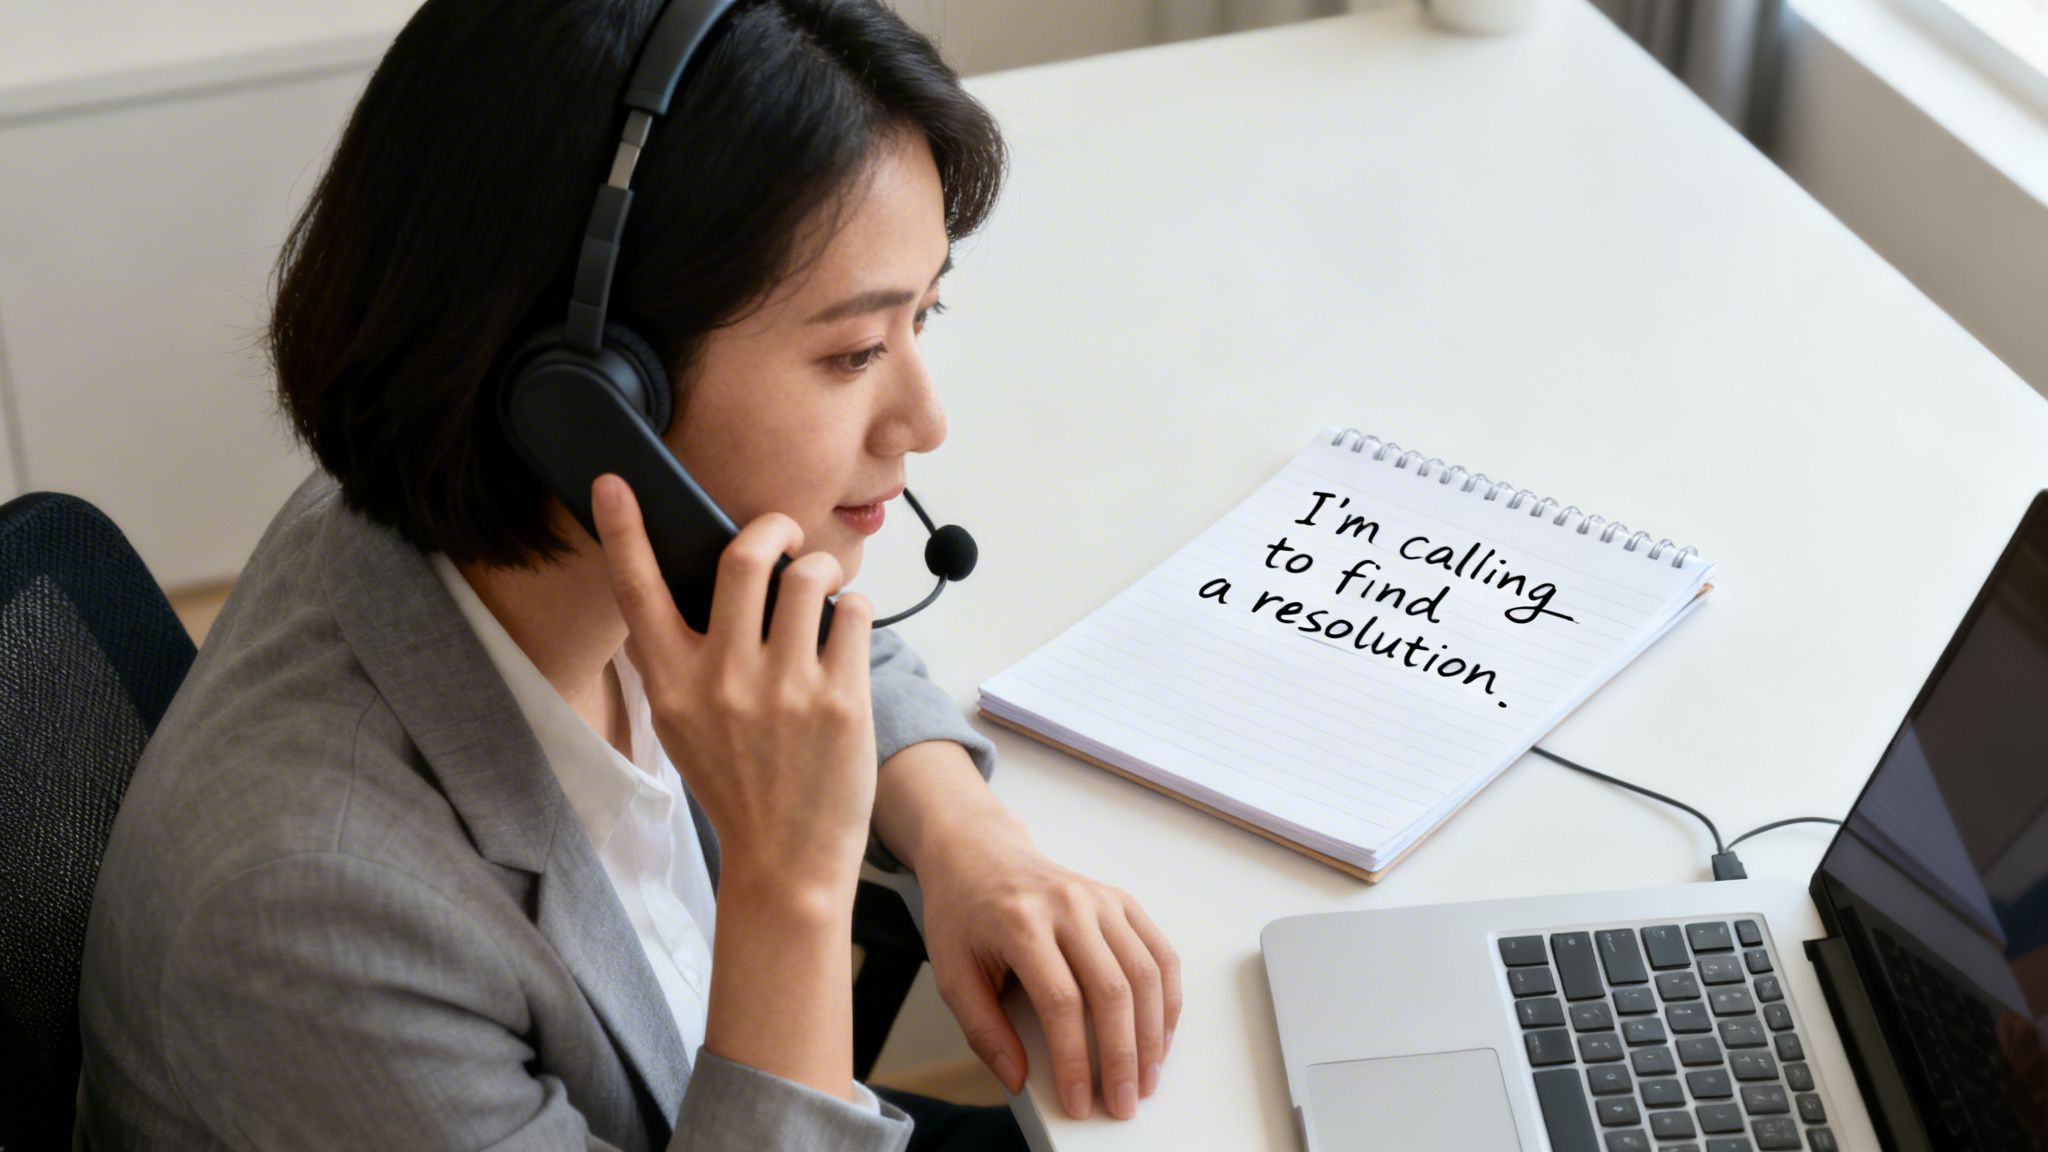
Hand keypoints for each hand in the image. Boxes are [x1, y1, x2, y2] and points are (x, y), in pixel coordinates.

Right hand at [591, 474, 876, 893]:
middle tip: (784, 535)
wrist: (785, 863)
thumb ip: (679, 661)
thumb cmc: (737, 786)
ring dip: (820, 569)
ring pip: (807, 577)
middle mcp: (722, 680)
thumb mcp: (682, 727)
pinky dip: (854, 608)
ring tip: (822, 589)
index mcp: (673, 684)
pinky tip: (846, 629)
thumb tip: (688, 587)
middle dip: (772, 529)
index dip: (622, 531)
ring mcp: (783, 689)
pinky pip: (854, 613)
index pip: (636, 592)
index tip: (614, 483)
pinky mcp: (839, 700)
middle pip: (742, 558)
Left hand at [915, 816, 1181, 1120]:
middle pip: (1112, 991)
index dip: (1075, 1059)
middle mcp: (1068, 906)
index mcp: (1020, 922)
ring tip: (1146, 1078)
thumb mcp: (951, 971)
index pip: (1060, 1002)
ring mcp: (1100, 900)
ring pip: (1145, 973)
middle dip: (1122, 1057)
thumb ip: (983, 1029)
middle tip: (1123, 1102)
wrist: (978, 851)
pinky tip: (1159, 1033)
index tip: (1078, 1100)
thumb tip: (1017, 1076)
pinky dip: (1167, 998)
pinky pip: (1159, 952)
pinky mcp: (1120, 900)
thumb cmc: (963, 912)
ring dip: (1152, 1034)